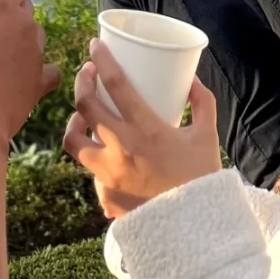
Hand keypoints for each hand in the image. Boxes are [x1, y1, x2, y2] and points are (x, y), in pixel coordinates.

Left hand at [62, 38, 222, 216]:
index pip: (115, 84)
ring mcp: (108, 175)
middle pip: (85, 106)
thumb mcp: (206, 136)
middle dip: (82, 81)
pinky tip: (103, 156)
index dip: (101, 59)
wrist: (194, 232)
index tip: (95, 46)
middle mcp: (121, 149)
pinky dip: (95, 160)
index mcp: (146, 130)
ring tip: (81, 117)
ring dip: (74, 123)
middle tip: (88, 73)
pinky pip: (91, 172)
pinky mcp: (105, 195)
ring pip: (73, 141)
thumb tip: (190, 78)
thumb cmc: (202, 180)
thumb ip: (201, 103)